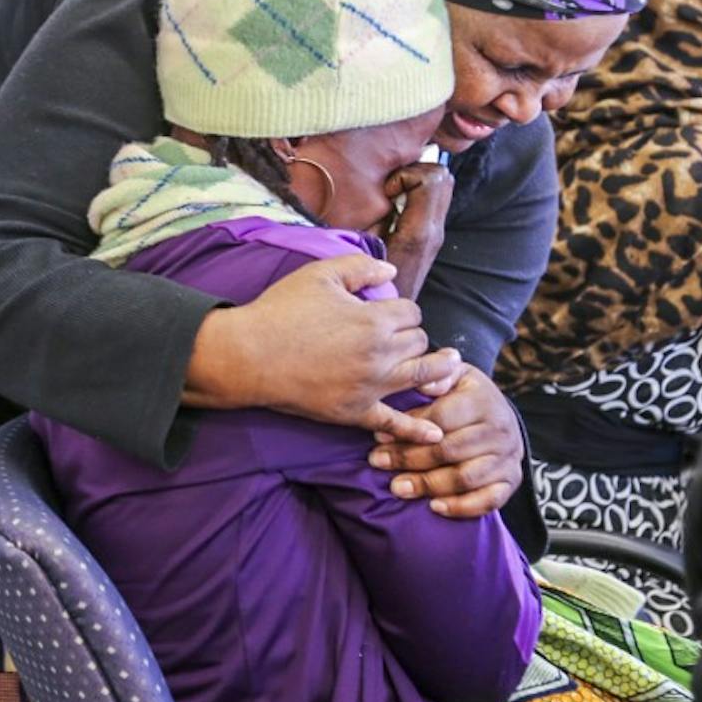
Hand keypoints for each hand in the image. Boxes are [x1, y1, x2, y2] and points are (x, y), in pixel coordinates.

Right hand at [184, 253, 463, 442]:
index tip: (392, 312)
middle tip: (403, 336)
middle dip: (414, 336)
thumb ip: (361, 267)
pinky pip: (394, 423)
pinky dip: (417, 430)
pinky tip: (436, 434)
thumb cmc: (282, 310)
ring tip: (453, 370)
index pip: (412, 314)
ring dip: (439, 372)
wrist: (248, 355)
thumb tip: (392, 271)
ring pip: (421, 378)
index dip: (404, 310)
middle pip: (419, 343)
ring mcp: (370, 387)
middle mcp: (381, 355)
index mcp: (376, 320)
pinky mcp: (355, 412)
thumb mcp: (322, 274)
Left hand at [367, 369, 522, 517]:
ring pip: (464, 478)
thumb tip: (424, 382)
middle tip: (379, 462)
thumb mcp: (455, 376)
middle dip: (409, 458)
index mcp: (484, 400)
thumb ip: (438, 376)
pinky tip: (435, 507)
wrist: (501, 416)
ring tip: (398, 487)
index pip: (442, 419)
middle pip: (449, 450)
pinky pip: (488, 501)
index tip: (380, 437)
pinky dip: (461, 507)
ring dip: (428, 485)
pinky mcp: (512, 481)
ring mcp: (508, 457)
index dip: (409, 429)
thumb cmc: (467, 396)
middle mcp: (501, 430)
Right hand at [381, 162, 454, 299]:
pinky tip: (399, 207)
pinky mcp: (433, 236)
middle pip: (443, 177)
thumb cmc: (371, 283)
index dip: (405, 175)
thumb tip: (379, 191)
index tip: (387, 191)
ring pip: (444, 185)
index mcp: (418, 231)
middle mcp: (434, 231)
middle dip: (415, 172)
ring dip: (419, 181)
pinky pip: (436, 200)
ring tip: (395, 196)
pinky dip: (419, 193)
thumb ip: (374, 217)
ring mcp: (437, 233)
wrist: (390, 311)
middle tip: (392, 188)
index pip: (429, 180)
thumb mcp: (364, 247)